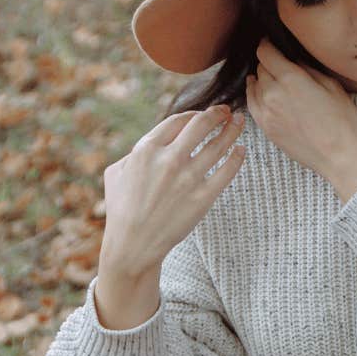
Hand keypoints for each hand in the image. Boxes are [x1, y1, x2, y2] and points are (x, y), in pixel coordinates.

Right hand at [94, 106, 245, 327]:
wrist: (133, 245)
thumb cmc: (121, 209)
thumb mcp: (115, 172)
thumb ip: (134, 152)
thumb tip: (152, 142)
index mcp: (146, 150)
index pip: (178, 120)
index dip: (194, 114)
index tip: (203, 114)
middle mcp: (169, 160)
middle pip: (202, 125)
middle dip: (218, 113)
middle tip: (228, 111)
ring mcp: (188, 179)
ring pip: (218, 145)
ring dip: (233, 129)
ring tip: (240, 123)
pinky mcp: (203, 198)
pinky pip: (227, 171)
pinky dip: (237, 157)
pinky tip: (241, 150)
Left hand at [245, 41, 356, 200]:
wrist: (341, 157)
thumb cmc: (343, 122)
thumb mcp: (331, 85)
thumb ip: (308, 69)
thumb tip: (293, 61)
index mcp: (291, 78)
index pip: (266, 52)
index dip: (267, 44)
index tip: (270, 43)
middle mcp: (273, 93)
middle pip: (260, 68)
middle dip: (268, 63)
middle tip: (278, 62)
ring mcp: (266, 112)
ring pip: (254, 85)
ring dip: (261, 79)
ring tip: (270, 77)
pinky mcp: (266, 128)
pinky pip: (252, 104)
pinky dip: (254, 94)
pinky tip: (260, 91)